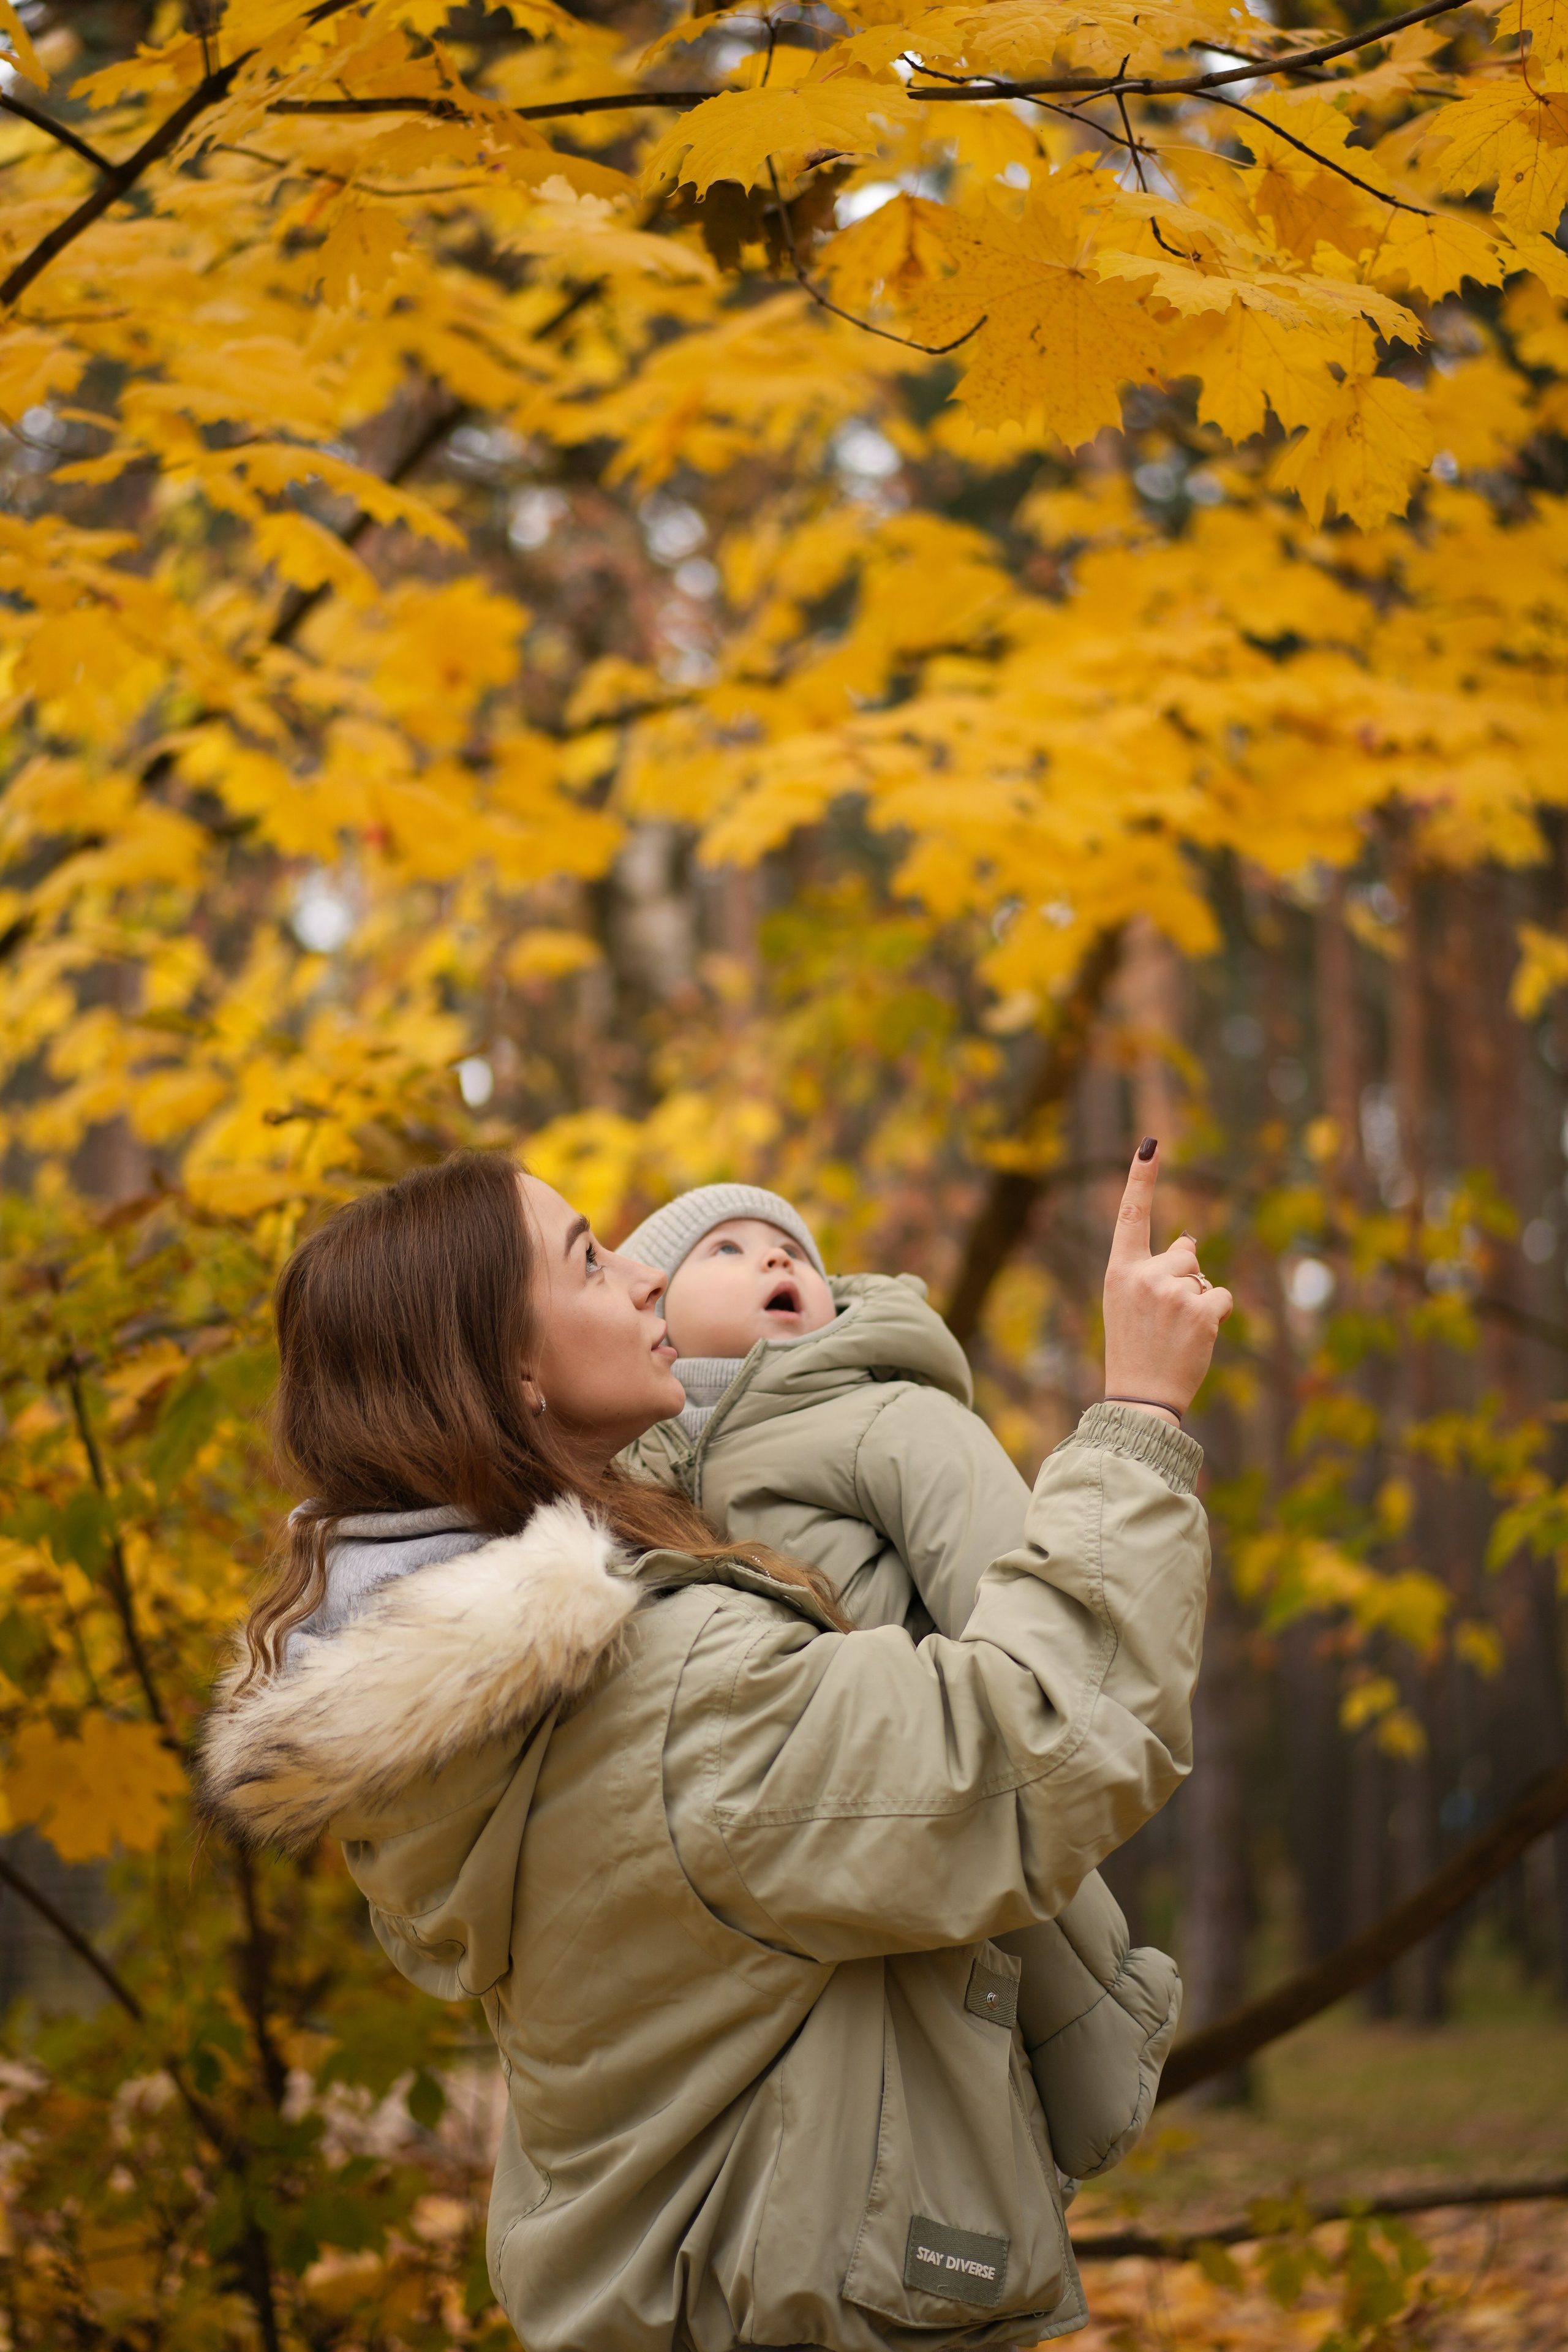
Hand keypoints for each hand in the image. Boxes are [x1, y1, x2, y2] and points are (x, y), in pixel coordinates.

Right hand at [1102, 1141, 1231, 1422]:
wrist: (1140, 1398)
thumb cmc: (1135, 1349)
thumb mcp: (1129, 1303)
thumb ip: (1154, 1269)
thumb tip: (1191, 1239)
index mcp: (1119, 1272)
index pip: (1132, 1216)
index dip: (1142, 1179)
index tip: (1150, 1144)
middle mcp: (1144, 1275)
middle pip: (1185, 1255)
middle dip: (1186, 1279)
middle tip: (1166, 1319)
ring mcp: (1173, 1292)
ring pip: (1203, 1277)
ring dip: (1200, 1302)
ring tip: (1177, 1333)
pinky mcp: (1201, 1309)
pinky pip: (1221, 1297)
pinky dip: (1216, 1316)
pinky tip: (1197, 1338)